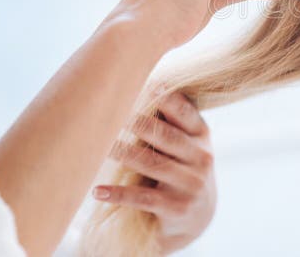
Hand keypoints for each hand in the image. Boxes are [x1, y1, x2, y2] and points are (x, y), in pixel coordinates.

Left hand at [92, 90, 217, 253]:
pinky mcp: (176, 207)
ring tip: (102, 146)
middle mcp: (201, 158)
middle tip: (118, 113)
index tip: (151, 85)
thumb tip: (138, 85)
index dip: (171, 101)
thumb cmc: (182, 167)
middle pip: (168, 138)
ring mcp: (190, 184)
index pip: (187, 115)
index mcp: (202, 136)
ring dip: (125, 154)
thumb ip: (171, 122)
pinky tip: (97, 191)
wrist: (197, 215)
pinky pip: (142, 198)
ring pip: (153, 165)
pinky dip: (118, 194)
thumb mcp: (187, 144)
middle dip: (143, 125)